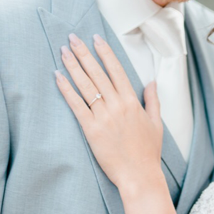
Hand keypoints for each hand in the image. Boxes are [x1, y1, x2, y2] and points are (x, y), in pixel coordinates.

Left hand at [56, 33, 163, 191]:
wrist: (139, 175)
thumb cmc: (148, 152)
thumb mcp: (156, 123)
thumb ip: (152, 100)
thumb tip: (151, 82)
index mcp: (132, 101)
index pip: (116, 70)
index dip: (105, 53)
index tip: (95, 38)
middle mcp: (117, 105)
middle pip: (97, 73)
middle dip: (84, 53)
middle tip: (72, 38)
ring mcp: (103, 117)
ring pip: (86, 85)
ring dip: (73, 66)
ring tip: (63, 51)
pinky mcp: (91, 130)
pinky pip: (76, 105)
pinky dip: (66, 90)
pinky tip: (58, 77)